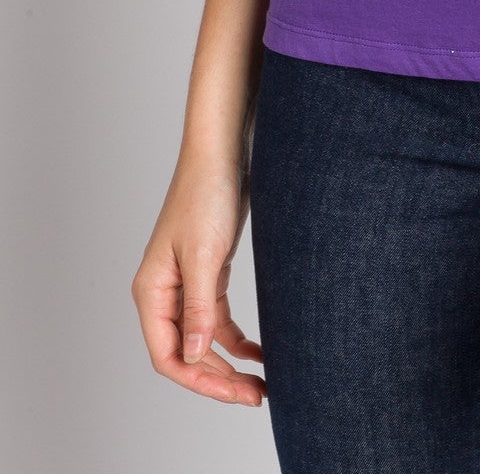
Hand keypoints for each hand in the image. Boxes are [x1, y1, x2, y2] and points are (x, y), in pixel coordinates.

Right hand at [130, 152, 265, 406]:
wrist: (222, 153)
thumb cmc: (206, 195)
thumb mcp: (205, 256)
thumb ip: (198, 307)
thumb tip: (193, 356)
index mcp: (152, 292)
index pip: (168, 355)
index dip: (199, 380)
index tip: (234, 392)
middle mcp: (164, 293)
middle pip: (186, 353)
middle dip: (218, 378)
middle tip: (256, 395)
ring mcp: (186, 284)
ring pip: (203, 340)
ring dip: (228, 363)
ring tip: (259, 383)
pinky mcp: (208, 273)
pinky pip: (217, 319)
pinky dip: (235, 339)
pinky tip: (257, 353)